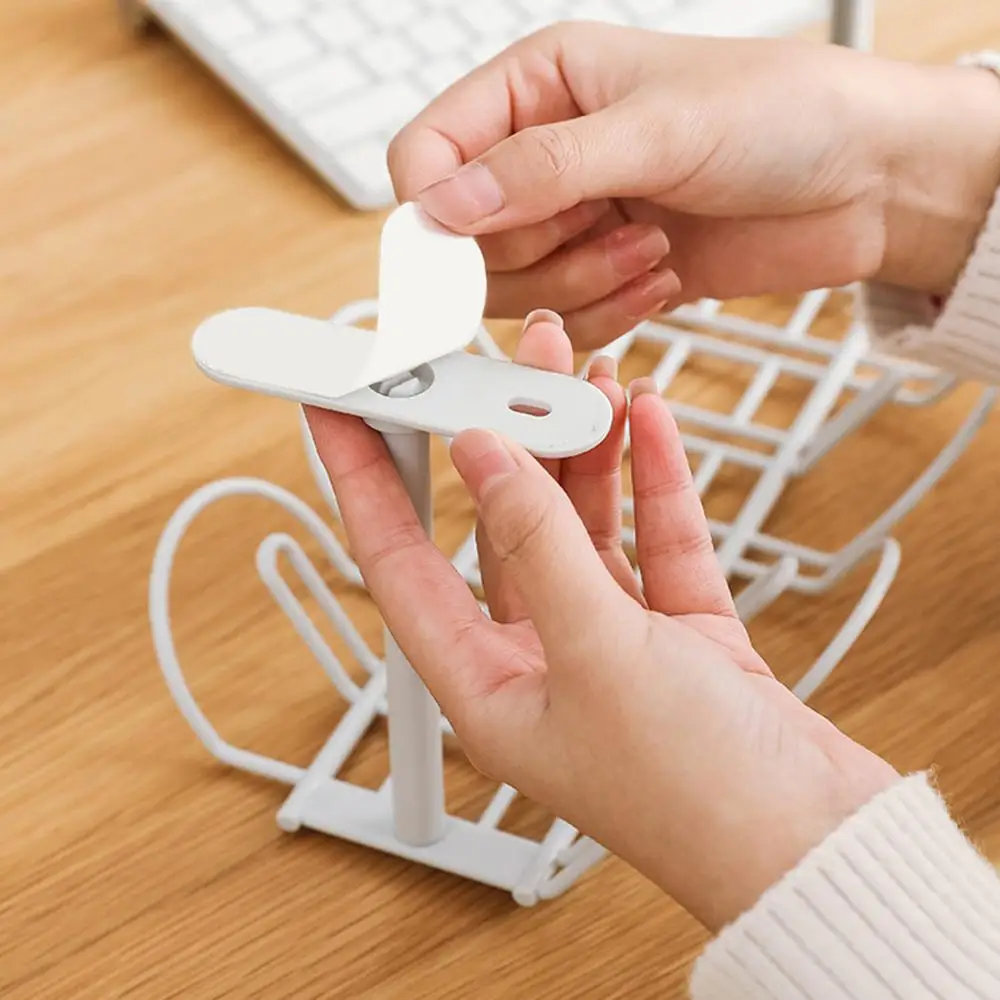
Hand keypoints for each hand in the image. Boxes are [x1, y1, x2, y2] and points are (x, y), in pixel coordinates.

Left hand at [305, 313, 897, 930]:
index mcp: (487, 687)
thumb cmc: (699, 797)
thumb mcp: (599, 652)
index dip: (364, 484)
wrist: (820, 847)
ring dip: (586, 449)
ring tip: (591, 375)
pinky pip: (654, 537)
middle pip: (502, 527)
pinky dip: (652, 482)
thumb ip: (540, 545)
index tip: (341, 413)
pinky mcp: (679, 631)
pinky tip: (649, 423)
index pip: (400, 566)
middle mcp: (540, 663)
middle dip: (508, 440)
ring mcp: (612, 643)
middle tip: (513, 362)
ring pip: (582, 524)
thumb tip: (485, 457)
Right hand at [388, 24, 999, 348]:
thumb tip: (441, 205)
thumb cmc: (782, 114)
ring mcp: (577, 220)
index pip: (429, 154)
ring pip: (515, 289)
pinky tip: (661, 276)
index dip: (433, 210)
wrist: (866, 181)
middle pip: (467, 240)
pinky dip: (608, 314)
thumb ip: (541, 168)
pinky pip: (565, 321)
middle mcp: (547, 156)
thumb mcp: (657, 129)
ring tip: (649, 246)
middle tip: (604, 225)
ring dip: (580, 284)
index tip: (461, 250)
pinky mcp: (607, 274)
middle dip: (537, 249)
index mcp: (540, 87)